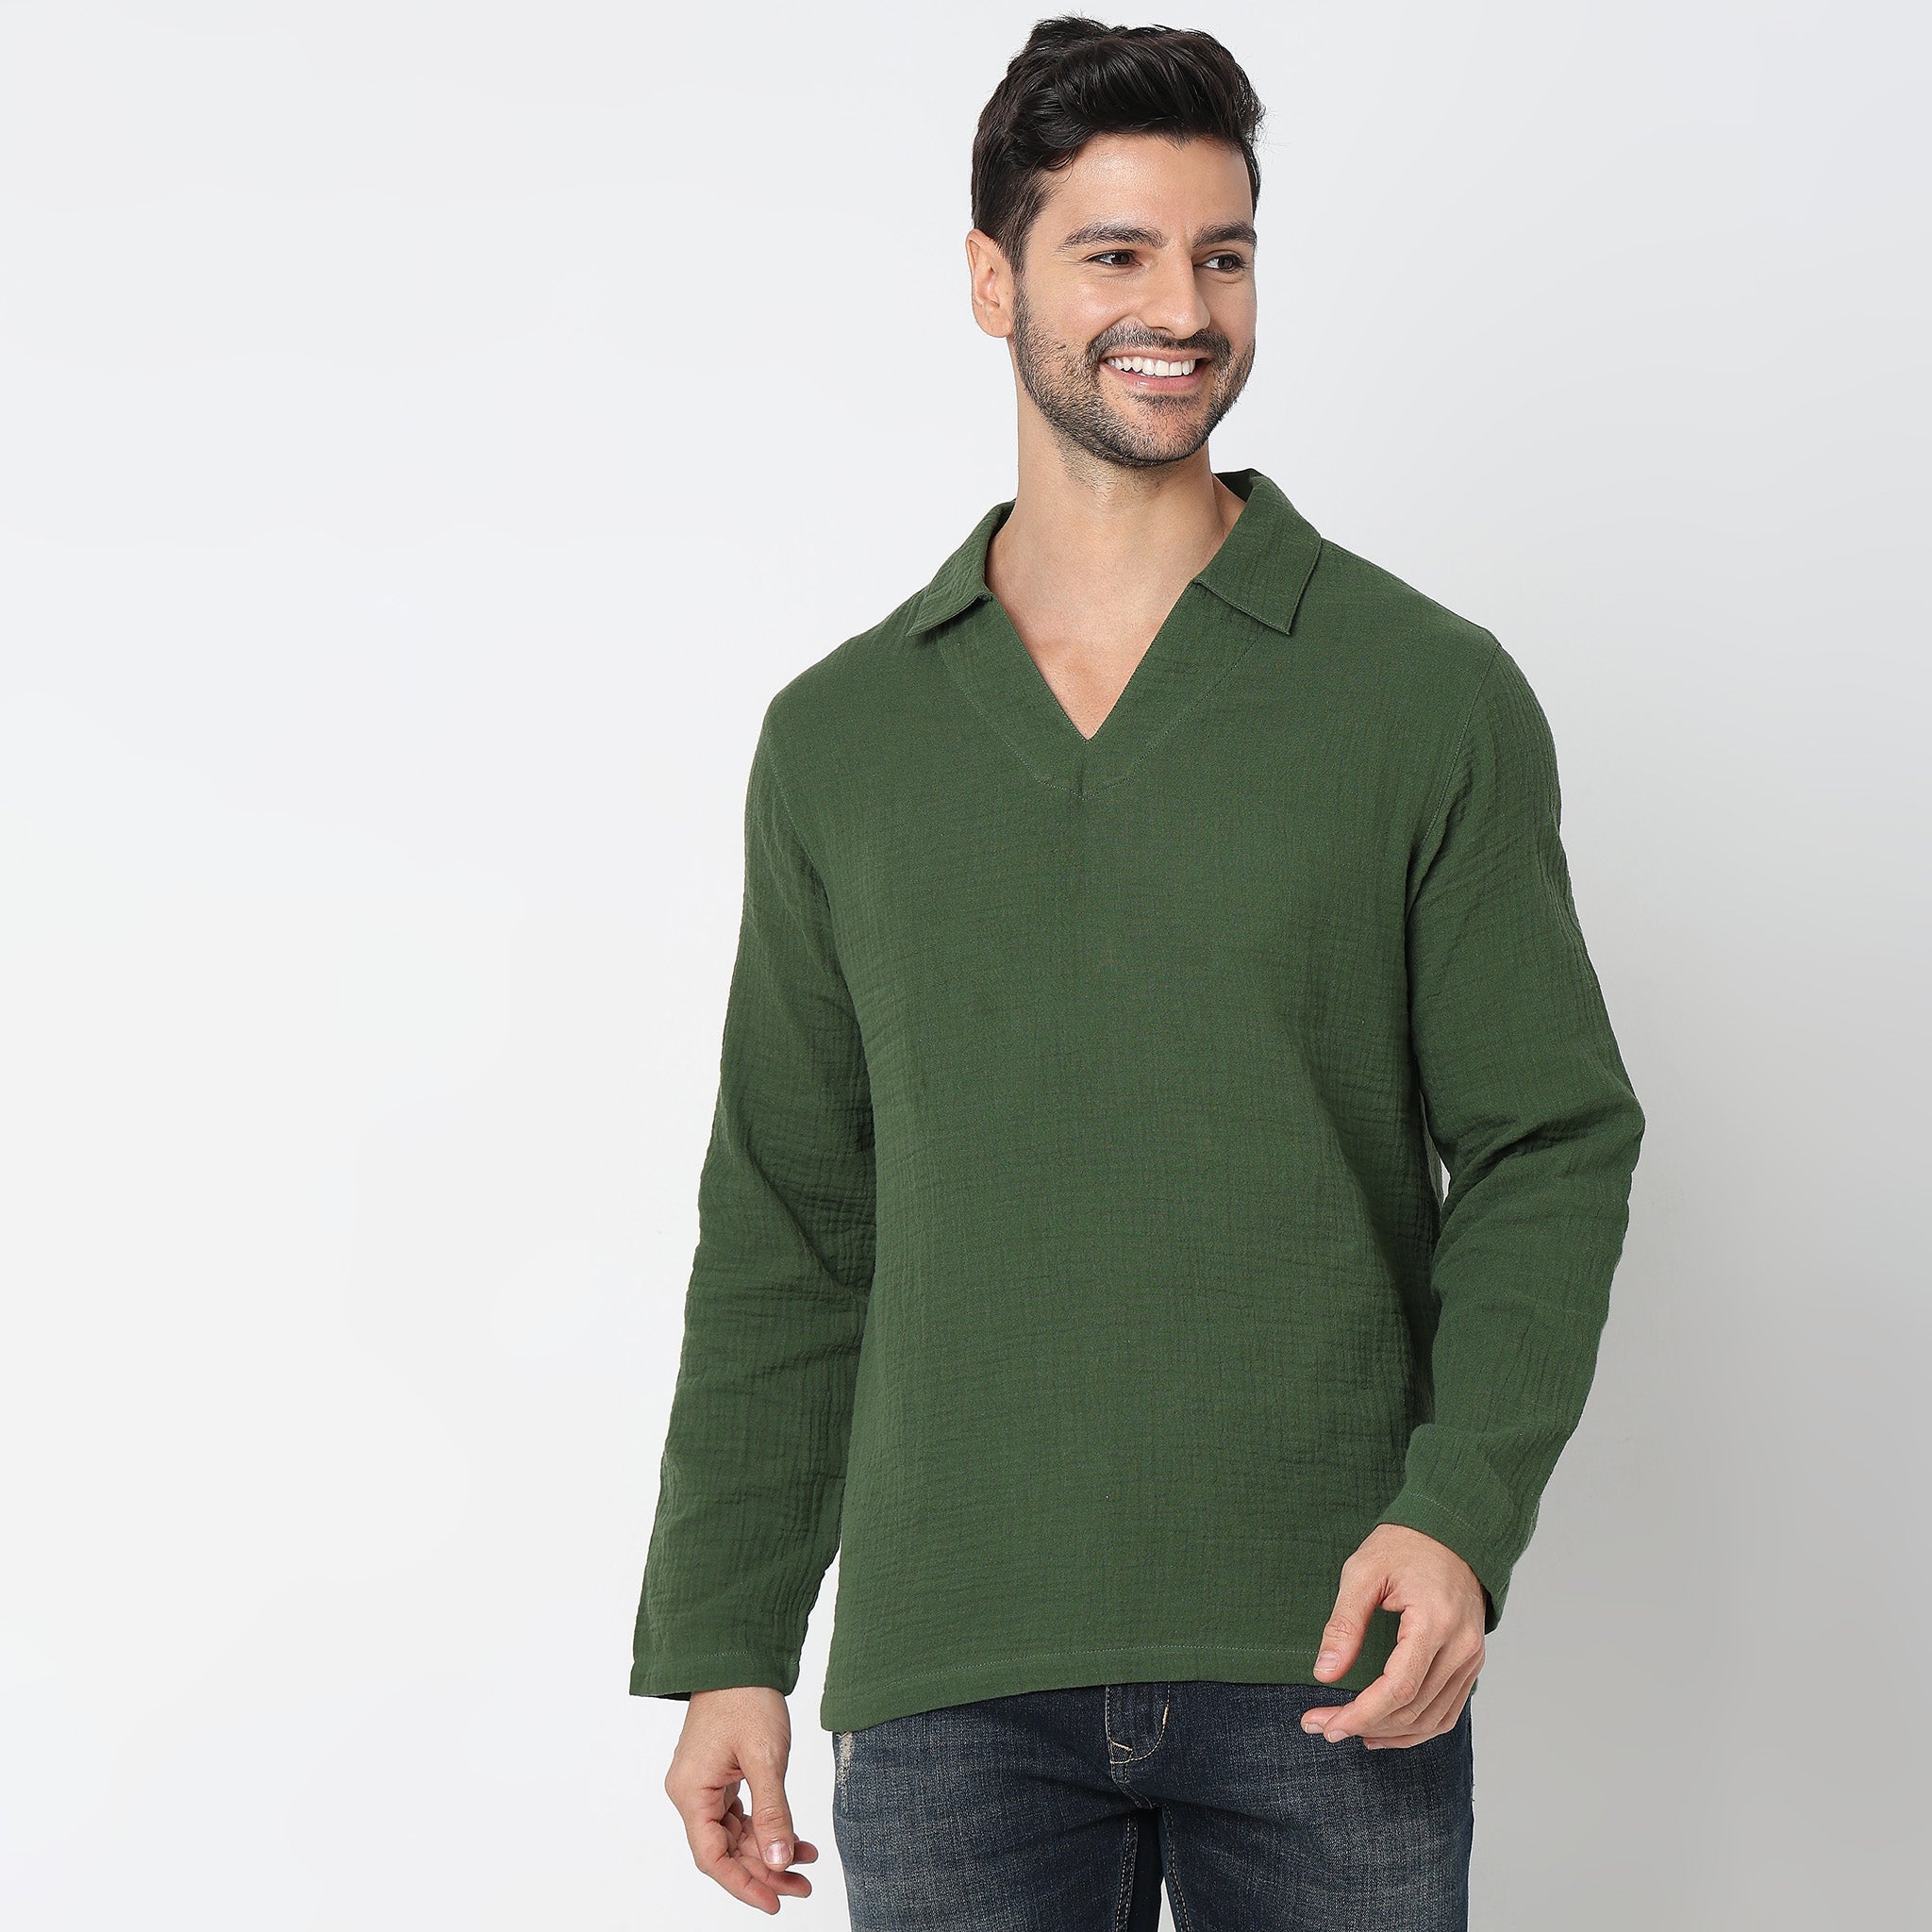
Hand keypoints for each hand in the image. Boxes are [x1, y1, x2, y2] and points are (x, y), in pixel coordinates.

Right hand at [664, 1686, 819, 1913]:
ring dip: (770, 1850)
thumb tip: (781, 1862)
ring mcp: (704, 1785)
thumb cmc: (746, 1698)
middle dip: (765, 1870)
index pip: (712, 1858)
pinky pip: (741, 1814)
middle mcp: (691, 1794)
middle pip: (726, 1850)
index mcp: (691, 1793)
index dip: (743, 1885)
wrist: (738, 1655)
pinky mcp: (718, 1776)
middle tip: (803, 1886)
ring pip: (736, 1835)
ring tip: (807, 1863)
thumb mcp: (766, 1757)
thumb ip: (774, 1812)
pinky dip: (767, 1826)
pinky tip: (795, 1838)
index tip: (774, 1901)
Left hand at [1301, 1524, 1486, 1749]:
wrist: (1452, 1531)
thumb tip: (1324, 1673)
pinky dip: (1417, 1729)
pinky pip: (1448, 1712)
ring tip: (1349, 1731)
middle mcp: (1460, 1647)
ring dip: (1390, 1733)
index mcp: (1434, 1622)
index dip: (1360, 1713)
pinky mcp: (1471, 1662)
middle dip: (1364, 1724)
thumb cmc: (1405, 1545)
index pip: (1398, 1688)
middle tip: (1322, 1726)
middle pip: (1412, 1709)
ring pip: (1432, 1719)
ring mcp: (1471, 1657)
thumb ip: (1344, 1624)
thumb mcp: (1363, 1572)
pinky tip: (1386, 1730)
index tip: (1326, 1724)